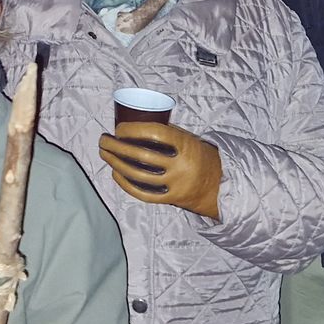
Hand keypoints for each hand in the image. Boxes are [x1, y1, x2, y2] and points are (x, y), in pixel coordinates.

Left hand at [98, 121, 222, 218]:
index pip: (155, 133)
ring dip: (116, 163)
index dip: (133, 129)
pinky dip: (126, 183)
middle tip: (103, 140)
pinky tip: (115, 173)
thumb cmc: (200, 157)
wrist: (220, 186)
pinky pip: (143, 193)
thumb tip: (138, 124)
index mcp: (186, 146)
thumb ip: (169, 134)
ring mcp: (175, 184)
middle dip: (117, 146)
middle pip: (141, 155)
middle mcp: (180, 166)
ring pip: (138, 175)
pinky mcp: (170, 199)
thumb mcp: (191, 140)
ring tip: (105, 154)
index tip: (119, 128)